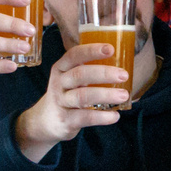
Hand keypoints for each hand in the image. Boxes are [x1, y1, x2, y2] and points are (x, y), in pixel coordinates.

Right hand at [12, 42, 131, 161]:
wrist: (45, 121)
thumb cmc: (67, 94)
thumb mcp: (71, 79)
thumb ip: (89, 69)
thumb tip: (124, 59)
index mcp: (61, 68)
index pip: (74, 55)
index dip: (91, 51)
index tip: (111, 48)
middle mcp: (59, 83)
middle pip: (80, 74)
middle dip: (104, 73)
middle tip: (124, 75)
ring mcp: (61, 102)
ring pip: (82, 96)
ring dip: (105, 94)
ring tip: (124, 95)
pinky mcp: (65, 120)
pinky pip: (85, 117)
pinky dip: (102, 117)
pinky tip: (115, 116)